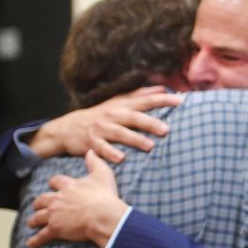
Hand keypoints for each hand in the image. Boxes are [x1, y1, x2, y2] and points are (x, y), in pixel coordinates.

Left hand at [26, 150, 127, 247]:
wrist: (103, 216)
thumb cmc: (104, 196)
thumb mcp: (103, 174)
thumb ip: (95, 161)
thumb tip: (91, 151)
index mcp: (68, 186)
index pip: (56, 181)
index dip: (54, 183)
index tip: (54, 185)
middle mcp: (57, 198)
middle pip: (42, 199)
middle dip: (39, 202)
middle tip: (38, 205)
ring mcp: (54, 214)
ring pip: (39, 216)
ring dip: (34, 219)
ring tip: (31, 223)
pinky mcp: (55, 228)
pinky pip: (42, 235)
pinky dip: (36, 240)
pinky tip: (30, 244)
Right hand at [28, 86, 179, 161]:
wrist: (67, 128)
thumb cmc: (100, 116)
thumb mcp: (118, 102)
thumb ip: (140, 96)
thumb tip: (162, 88)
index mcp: (121, 106)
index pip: (145, 100)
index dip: (162, 99)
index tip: (180, 100)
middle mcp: (112, 115)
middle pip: (133, 117)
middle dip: (150, 123)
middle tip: (166, 130)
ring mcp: (101, 129)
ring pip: (119, 133)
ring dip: (134, 139)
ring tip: (149, 146)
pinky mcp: (90, 142)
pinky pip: (101, 148)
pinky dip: (110, 153)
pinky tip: (121, 159)